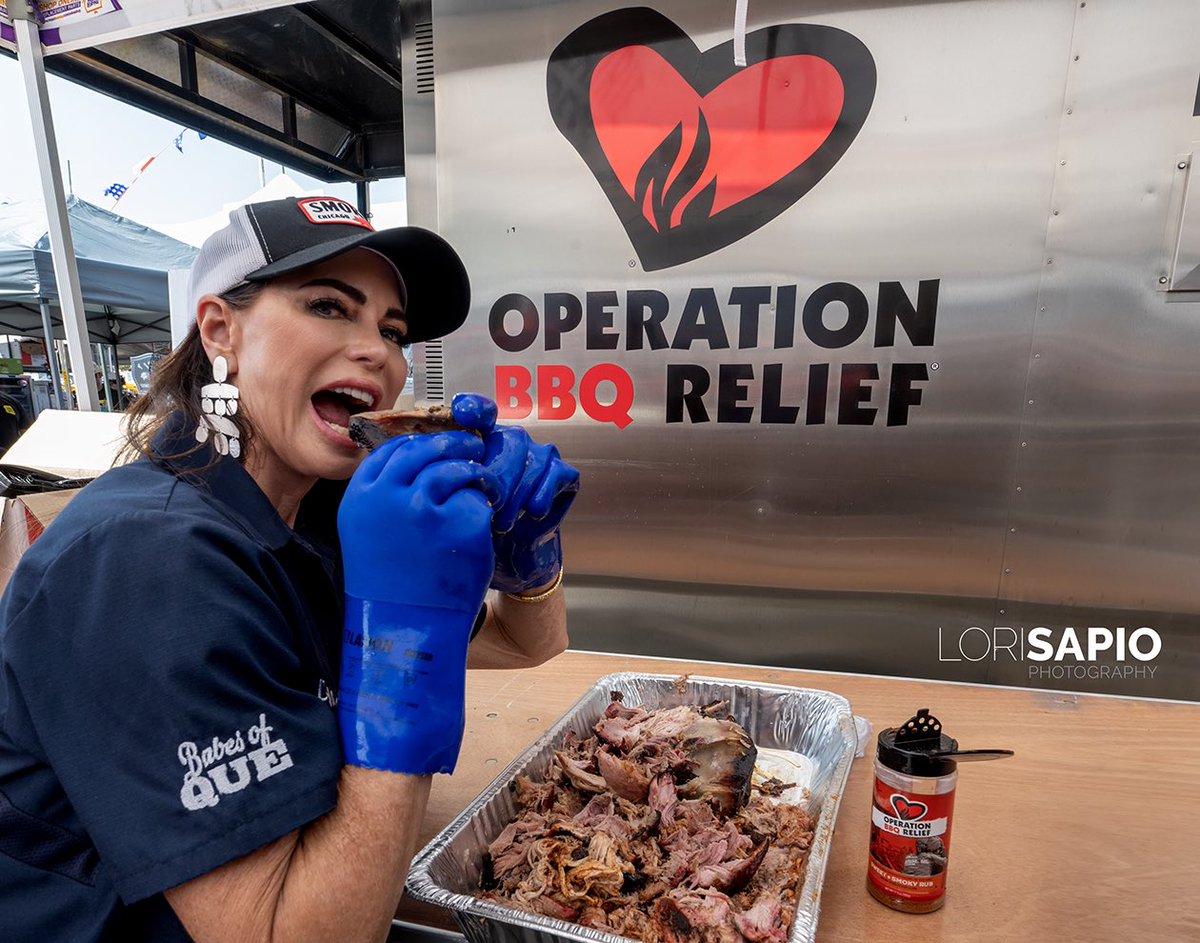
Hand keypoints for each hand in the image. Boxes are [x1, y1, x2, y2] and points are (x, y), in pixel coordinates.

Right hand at [336, 431, 499, 773]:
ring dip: (474, 475)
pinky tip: (478, 529)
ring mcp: (427, 508)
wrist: (404, 631)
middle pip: (427, 450)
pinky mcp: (462, 523)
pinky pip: (479, 501)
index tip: (437, 445)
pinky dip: (482, 510)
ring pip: (457, 469)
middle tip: (472, 448)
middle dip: (454, 445)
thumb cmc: (389, 585)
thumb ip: (386, 495)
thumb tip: (418, 461)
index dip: (420, 444)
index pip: (394, 450)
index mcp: (361, 496)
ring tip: (481, 487)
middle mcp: (390, 496)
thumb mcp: (369, 531)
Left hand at [452, 393, 580, 592]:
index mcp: (485, 442)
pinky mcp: (564, 475)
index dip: (474, 407)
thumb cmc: (482, 527)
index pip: (481, 412)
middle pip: (510, 441)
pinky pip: (557, 472)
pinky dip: (542, 494)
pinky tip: (532, 513)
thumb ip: (456, 481)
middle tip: (490, 506)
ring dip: (518, 494)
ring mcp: (541, 457)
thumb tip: (443, 468)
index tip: (462, 413)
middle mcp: (514, 443)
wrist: (510, 556)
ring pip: (534, 459)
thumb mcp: (462, 504)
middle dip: (499, 477)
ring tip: (505, 522)